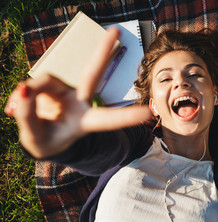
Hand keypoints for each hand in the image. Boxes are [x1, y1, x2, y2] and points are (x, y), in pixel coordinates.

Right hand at [4, 27, 151, 158]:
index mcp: (85, 122)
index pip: (107, 118)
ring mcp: (66, 91)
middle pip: (91, 75)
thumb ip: (29, 116)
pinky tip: (13, 107)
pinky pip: (33, 84)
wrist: (41, 139)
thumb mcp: (36, 138)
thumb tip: (24, 88)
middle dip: (101, 53)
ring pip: (46, 80)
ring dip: (27, 95)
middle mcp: (79, 102)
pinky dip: (21, 96)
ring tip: (13, 111)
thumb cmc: (46, 141)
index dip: (126, 116)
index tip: (149, 112)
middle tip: (116, 30)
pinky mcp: (52, 85)